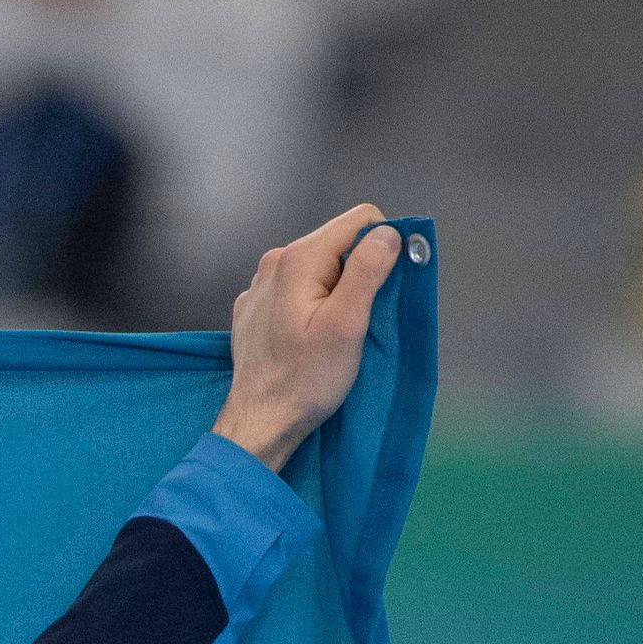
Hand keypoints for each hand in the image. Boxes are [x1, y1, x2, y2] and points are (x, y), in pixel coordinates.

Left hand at [213, 203, 403, 471]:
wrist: (260, 422)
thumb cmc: (305, 380)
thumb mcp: (347, 324)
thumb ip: (368, 271)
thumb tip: (388, 232)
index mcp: (297, 258)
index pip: (360, 221)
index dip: (381, 248)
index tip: (381, 289)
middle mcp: (274, 263)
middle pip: (338, 244)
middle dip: (357, 272)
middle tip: (355, 319)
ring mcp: (259, 286)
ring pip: (318, 268)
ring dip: (334, 291)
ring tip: (330, 333)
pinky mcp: (254, 309)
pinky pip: (295, 291)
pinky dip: (309, 306)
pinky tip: (305, 338)